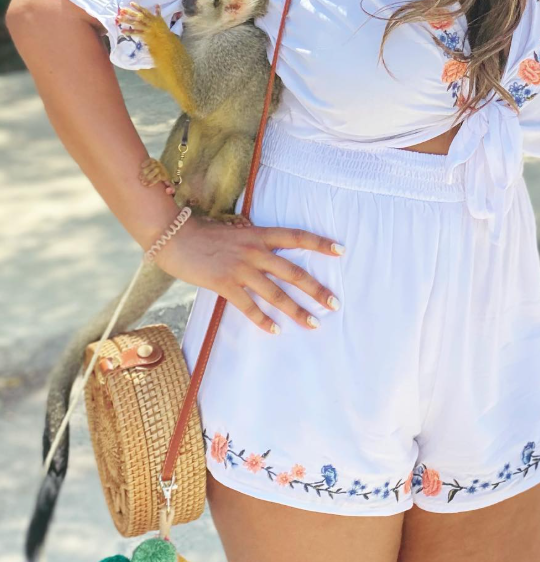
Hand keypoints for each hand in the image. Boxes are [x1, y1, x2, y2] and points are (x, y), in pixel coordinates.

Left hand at [117, 1, 168, 43]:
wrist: (166, 40)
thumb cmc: (163, 29)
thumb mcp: (161, 20)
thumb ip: (158, 12)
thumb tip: (157, 5)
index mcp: (153, 18)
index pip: (144, 11)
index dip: (138, 7)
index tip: (131, 3)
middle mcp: (149, 22)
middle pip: (138, 16)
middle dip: (130, 13)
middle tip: (122, 10)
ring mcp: (146, 28)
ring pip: (136, 24)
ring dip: (127, 21)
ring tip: (119, 18)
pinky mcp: (145, 35)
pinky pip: (136, 33)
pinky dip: (129, 32)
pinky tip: (122, 31)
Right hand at [156, 215, 344, 333]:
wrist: (176, 237)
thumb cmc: (205, 234)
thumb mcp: (237, 231)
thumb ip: (255, 241)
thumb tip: (271, 254)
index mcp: (260, 234)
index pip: (297, 236)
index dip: (320, 243)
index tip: (341, 250)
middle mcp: (255, 250)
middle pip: (293, 271)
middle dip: (316, 289)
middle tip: (334, 303)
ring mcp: (240, 268)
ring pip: (276, 293)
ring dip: (296, 310)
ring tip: (313, 323)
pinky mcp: (224, 283)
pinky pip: (248, 306)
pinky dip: (262, 319)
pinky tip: (275, 330)